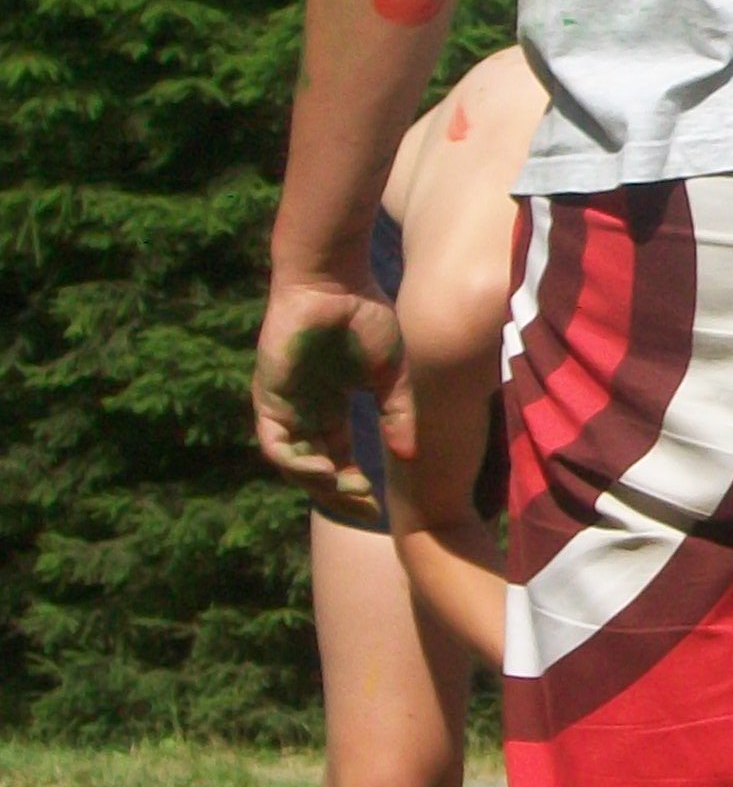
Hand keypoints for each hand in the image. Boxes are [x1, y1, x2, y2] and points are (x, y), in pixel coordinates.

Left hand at [252, 269, 413, 504]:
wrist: (334, 281)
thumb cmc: (363, 316)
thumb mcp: (390, 374)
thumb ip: (398, 413)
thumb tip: (409, 456)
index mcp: (331, 407)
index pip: (338, 460)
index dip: (355, 486)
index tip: (378, 504)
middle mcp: (305, 411)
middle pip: (316, 469)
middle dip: (339, 493)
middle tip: (364, 505)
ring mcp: (284, 405)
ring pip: (293, 463)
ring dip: (318, 483)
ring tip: (346, 489)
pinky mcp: (268, 396)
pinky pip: (275, 444)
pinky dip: (297, 463)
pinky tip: (323, 470)